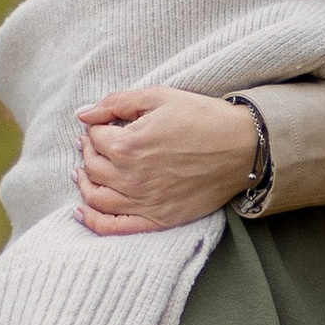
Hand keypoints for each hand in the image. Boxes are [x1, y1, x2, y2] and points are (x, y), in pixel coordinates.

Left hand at [76, 87, 257, 232]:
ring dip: (83, 182)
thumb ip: (116, 102)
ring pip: (96, 197)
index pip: (95, 136)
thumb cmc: (203, 118)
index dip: (95, 128)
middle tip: (94, 144)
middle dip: (88, 151)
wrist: (243, 148)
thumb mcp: (159, 96)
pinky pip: (114, 227)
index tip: (102, 124)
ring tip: (83, 172)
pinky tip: (80, 212)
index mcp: (128, 144)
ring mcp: (143, 201)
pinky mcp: (158, 219)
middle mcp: (131, 177)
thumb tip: (83, 113)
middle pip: (91, 166)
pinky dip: (92, 222)